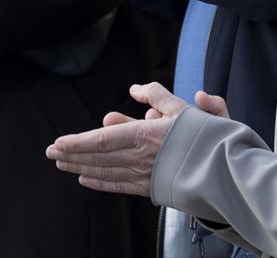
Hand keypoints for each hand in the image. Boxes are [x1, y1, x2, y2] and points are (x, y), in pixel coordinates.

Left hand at [47, 82, 211, 196]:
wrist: (225, 168)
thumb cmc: (205, 134)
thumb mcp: (182, 105)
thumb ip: (156, 94)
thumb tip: (133, 88)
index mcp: (145, 135)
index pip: (102, 140)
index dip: (78, 142)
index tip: (59, 142)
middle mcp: (139, 157)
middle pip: (98, 157)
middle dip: (72, 155)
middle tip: (51, 153)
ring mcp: (143, 175)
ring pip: (105, 172)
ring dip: (81, 168)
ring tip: (63, 164)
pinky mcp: (150, 188)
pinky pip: (118, 186)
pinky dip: (100, 183)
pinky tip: (85, 180)